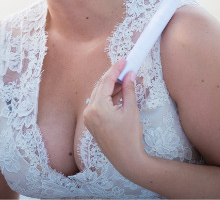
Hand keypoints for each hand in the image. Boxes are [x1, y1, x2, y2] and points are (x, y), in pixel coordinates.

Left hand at [83, 59, 145, 177]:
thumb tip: (129, 74)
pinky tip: (118, 92)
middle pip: (100, 86)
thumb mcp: (131, 110)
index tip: (124, 60)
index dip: (116, 69)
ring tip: (124, 79)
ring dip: (110, 87)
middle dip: (113, 76)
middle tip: (125, 68)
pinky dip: (107, 97)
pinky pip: (97, 104)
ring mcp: (88, 118)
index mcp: (98, 107)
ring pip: (98, 94)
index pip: (106, 81)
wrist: (126, 159)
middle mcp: (89, 111)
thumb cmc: (130, 136)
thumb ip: (129, 90)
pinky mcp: (90, 122)